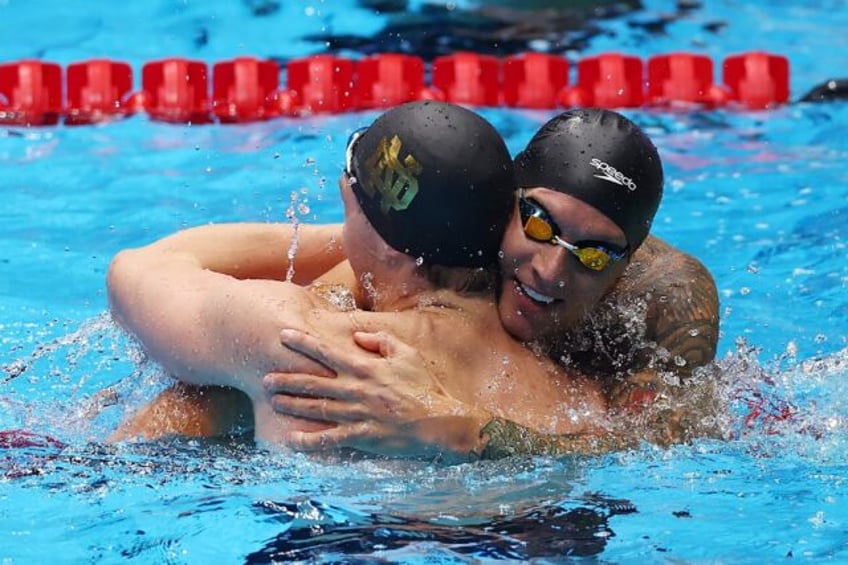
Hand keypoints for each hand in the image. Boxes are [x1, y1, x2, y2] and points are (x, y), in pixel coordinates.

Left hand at [263, 329, 489, 461]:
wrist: (440, 422)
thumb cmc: (424, 386)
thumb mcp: (407, 354)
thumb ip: (381, 341)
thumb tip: (357, 336)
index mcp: (365, 367)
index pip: (326, 352)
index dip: (303, 343)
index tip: (283, 335)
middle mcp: (355, 389)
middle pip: (312, 382)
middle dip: (286, 379)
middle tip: (264, 378)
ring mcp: (356, 414)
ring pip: (316, 408)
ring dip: (292, 405)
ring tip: (272, 401)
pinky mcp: (361, 437)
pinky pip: (329, 439)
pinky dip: (309, 441)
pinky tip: (291, 440)